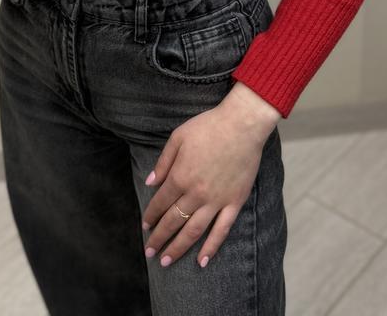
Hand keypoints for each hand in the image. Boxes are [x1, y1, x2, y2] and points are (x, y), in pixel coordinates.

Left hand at [140, 88, 278, 267]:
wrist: (242, 125)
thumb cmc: (208, 127)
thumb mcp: (178, 137)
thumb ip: (163, 163)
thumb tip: (150, 183)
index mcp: (180, 176)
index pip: (160, 203)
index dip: (151, 216)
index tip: (145, 226)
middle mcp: (196, 193)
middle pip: (173, 221)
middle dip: (159, 238)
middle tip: (149, 251)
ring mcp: (216, 200)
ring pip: (194, 231)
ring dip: (178, 248)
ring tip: (166, 261)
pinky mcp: (234, 203)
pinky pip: (222, 231)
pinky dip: (211, 248)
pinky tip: (202, 261)